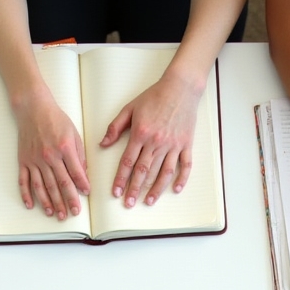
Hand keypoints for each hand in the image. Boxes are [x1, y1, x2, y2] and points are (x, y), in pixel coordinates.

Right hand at [13, 87, 88, 220]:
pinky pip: (24, 181)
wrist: (33, 108)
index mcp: (64, 149)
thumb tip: (83, 174)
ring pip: (43, 186)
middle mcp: (49, 156)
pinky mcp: (23, 161)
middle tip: (72, 213)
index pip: (75, 173)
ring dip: (49, 202)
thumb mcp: (74, 134)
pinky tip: (31, 205)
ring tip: (55, 214)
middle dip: (67, 201)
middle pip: (60, 184)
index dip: (82, 186)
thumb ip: (79, 155)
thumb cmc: (55, 119)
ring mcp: (34, 160)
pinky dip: (26, 194)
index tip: (86, 194)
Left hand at [101, 72, 200, 207]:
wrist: (180, 86)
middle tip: (128, 203)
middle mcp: (157, 142)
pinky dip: (182, 178)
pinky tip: (176, 189)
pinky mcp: (186, 144)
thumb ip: (115, 127)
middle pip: (144, 171)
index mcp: (141, 134)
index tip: (115, 193)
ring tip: (147, 202)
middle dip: (134, 189)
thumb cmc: (154, 96)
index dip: (120, 179)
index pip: (128, 162)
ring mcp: (173, 145)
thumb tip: (103, 144)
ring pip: (163, 172)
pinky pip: (185, 165)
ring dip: (155, 189)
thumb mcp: (130, 108)